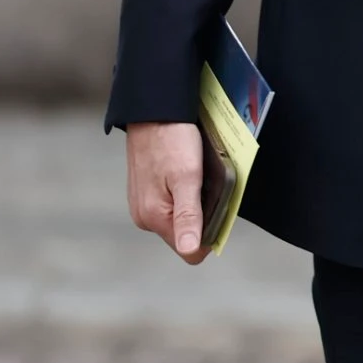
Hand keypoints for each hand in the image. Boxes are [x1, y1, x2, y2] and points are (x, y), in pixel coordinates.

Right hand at [126, 121, 209, 264]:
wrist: (152, 112)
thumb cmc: (171, 141)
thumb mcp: (187, 178)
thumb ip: (188, 216)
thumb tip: (190, 251)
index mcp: (154, 218)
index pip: (189, 250)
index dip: (209, 235)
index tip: (218, 209)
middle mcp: (145, 217)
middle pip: (186, 234)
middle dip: (204, 216)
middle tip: (209, 186)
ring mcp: (144, 205)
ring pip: (180, 218)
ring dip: (196, 202)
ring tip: (199, 176)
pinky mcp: (147, 193)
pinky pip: (173, 204)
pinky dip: (186, 193)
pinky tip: (189, 173)